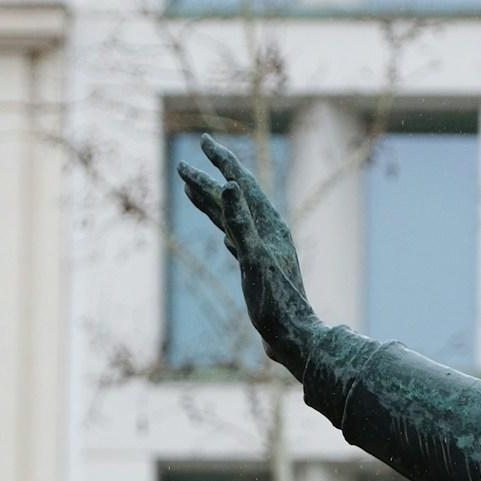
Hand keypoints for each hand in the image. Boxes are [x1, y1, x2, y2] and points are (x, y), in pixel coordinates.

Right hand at [176, 134, 320, 374]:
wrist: (294, 338)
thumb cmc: (275, 304)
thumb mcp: (253, 260)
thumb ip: (239, 222)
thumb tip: (227, 185)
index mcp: (267, 226)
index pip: (241, 184)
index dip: (221, 162)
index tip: (202, 142)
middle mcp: (267, 233)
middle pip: (235, 197)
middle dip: (210, 177)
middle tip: (186, 161)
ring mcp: (264, 250)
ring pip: (233, 218)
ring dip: (212, 202)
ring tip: (190, 188)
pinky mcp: (260, 269)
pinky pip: (238, 241)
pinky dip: (226, 230)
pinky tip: (222, 234)